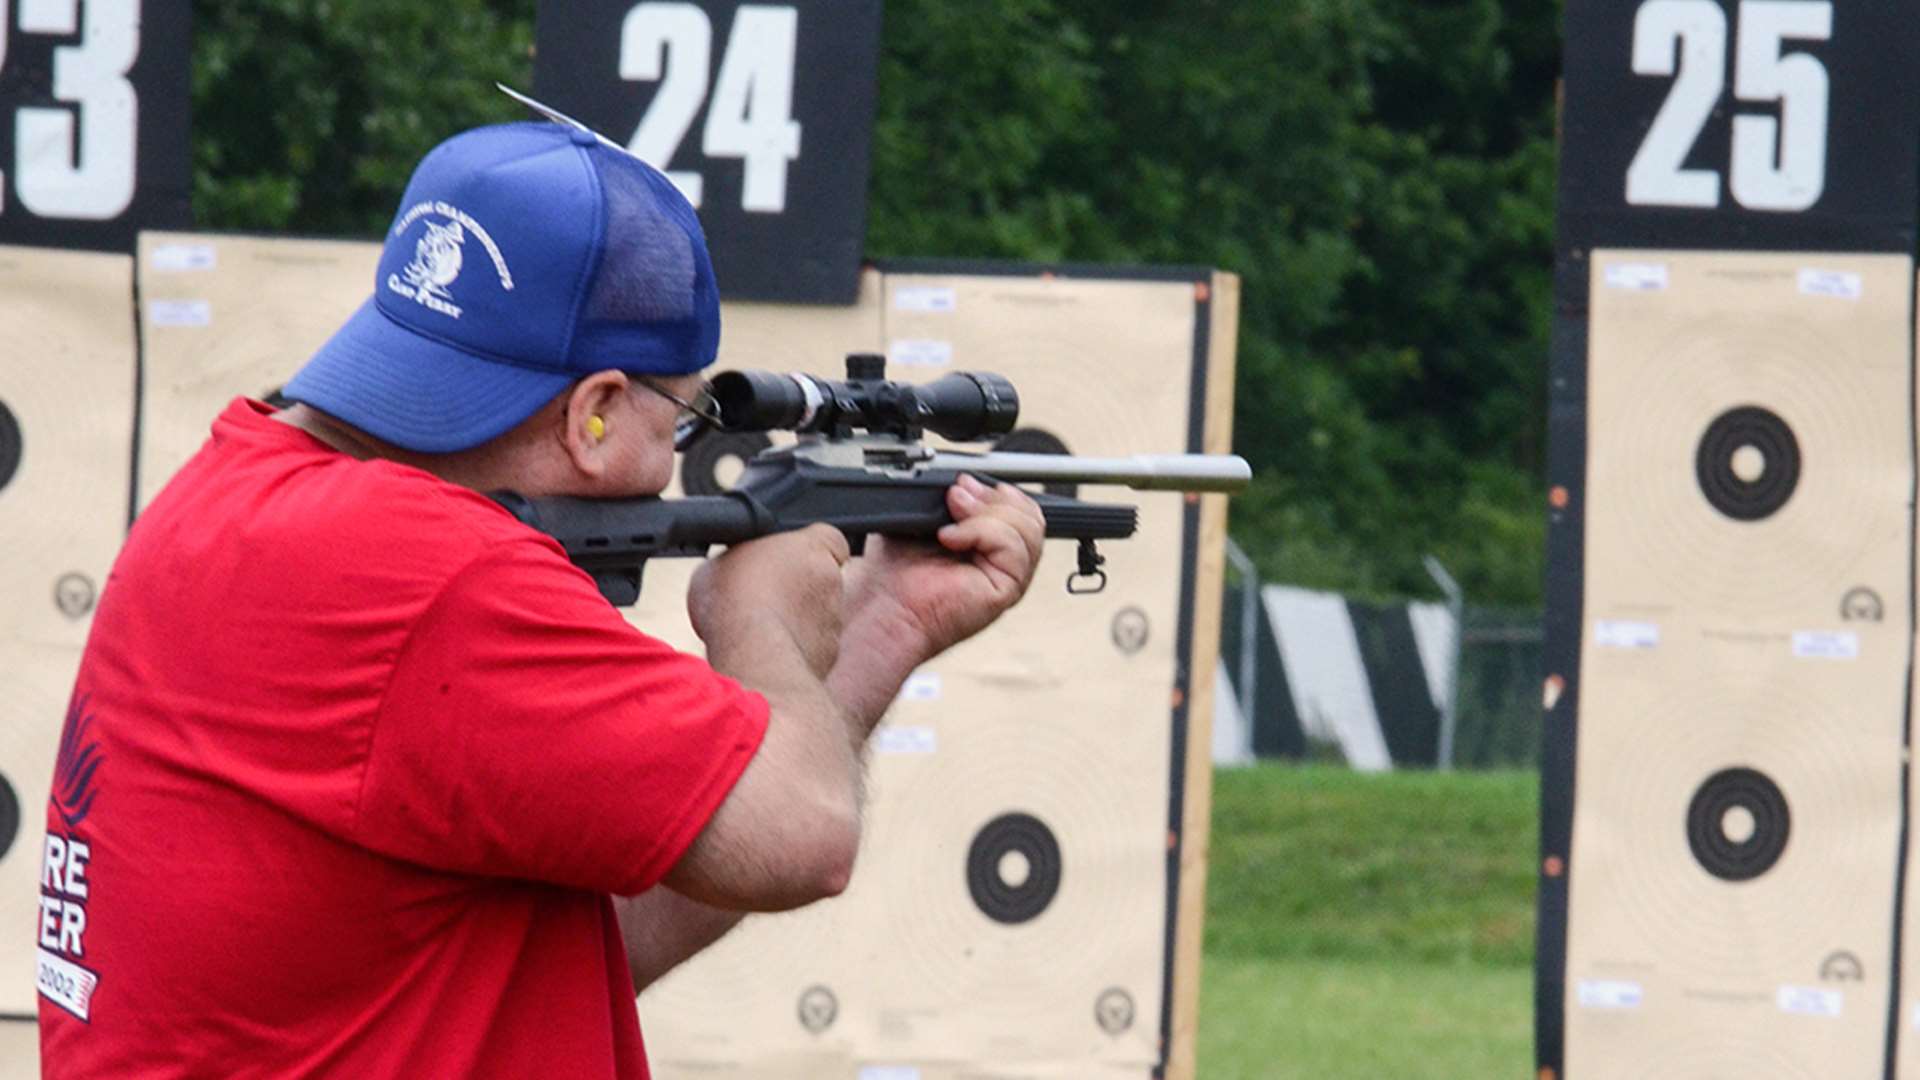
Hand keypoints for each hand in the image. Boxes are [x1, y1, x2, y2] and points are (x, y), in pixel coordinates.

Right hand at [689, 523, 849, 677]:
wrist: (753, 658)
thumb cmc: (735, 603)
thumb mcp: (718, 563)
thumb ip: (739, 561)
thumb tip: (733, 570)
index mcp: (815, 547)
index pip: (829, 539)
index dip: (809, 549)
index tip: (786, 558)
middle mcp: (834, 583)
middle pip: (825, 579)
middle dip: (801, 588)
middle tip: (767, 596)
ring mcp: (833, 622)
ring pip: (819, 616)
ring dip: (797, 620)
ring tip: (759, 629)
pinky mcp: (827, 656)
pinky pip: (811, 648)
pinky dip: (793, 650)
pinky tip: (765, 654)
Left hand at [844, 474, 1045, 659]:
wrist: (886, 607)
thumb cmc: (895, 574)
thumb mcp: (922, 520)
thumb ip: (948, 498)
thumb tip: (965, 482)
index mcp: (990, 544)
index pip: (1021, 507)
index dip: (996, 489)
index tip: (962, 484)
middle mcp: (1003, 561)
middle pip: (1030, 513)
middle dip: (992, 497)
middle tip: (955, 498)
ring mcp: (1009, 577)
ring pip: (1028, 527)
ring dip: (986, 513)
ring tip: (951, 521)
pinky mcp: (1007, 590)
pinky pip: (1014, 546)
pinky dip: (981, 532)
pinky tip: (950, 539)